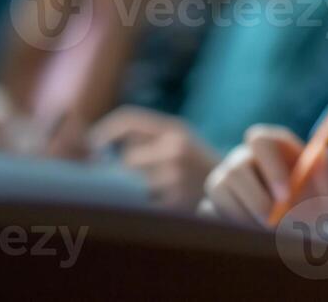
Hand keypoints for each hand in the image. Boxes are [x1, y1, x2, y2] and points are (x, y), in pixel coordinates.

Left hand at [89, 107, 219, 208]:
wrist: (236, 192)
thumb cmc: (197, 168)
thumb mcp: (180, 142)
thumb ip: (145, 140)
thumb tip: (95, 149)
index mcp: (176, 129)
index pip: (129, 120)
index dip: (105, 131)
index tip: (91, 145)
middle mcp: (176, 148)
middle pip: (126, 158)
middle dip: (118, 170)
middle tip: (117, 180)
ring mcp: (176, 176)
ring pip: (130, 183)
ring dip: (130, 190)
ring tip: (144, 194)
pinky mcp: (175, 202)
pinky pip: (141, 204)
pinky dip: (141, 206)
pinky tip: (155, 207)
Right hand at [200, 124, 327, 227]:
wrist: (313, 240)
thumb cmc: (327, 212)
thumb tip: (323, 153)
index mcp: (277, 147)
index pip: (260, 139)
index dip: (270, 165)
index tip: (287, 194)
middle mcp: (248, 159)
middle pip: (236, 166)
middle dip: (255, 197)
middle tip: (273, 224)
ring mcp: (227, 181)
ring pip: (219, 189)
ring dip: (244, 215)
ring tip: (270, 233)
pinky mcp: (214, 205)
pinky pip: (210, 213)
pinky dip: (232, 227)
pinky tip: (253, 236)